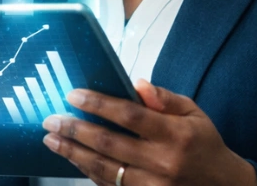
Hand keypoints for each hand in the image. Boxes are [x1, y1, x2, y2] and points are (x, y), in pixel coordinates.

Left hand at [42, 79, 256, 185]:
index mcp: (176, 135)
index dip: (99, 104)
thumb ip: (165, 99)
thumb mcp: (194, 113)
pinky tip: (73, 158)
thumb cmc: (204, 145)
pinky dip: (88, 171)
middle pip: (110, 144)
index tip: (74, 95)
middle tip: (51, 119)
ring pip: (104, 169)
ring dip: (74, 153)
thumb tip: (138, 84)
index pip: (130, 116)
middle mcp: (163, 162)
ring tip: (52, 139)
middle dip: (75, 129)